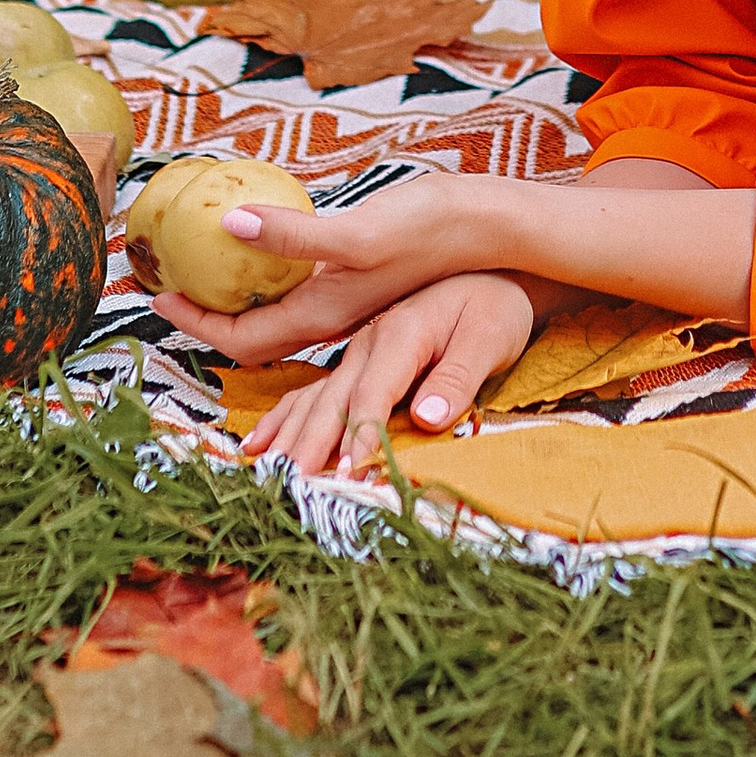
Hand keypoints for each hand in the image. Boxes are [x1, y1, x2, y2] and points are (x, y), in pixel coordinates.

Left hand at [148, 171, 509, 367]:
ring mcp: (347, 301)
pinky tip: (272, 243)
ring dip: (238, 298)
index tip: (159, 298)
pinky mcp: (363, 279)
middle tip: (175, 282)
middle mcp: (329, 317)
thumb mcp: (358, 233)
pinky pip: (301, 289)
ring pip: (277, 315)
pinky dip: (273, 275)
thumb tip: (229, 225)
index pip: (241, 341)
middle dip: (208, 316)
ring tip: (211, 268)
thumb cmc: (431, 231)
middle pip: (252, 335)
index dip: (195, 326)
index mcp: (320, 316)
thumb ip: (294, 235)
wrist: (496, 230)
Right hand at [239, 275, 536, 474]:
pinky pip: (313, 391)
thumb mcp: (491, 338)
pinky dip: (285, 418)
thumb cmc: (495, 307)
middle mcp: (370, 340)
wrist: (491, 271)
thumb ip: (458, 378)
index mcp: (401, 333)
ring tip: (264, 471)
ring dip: (289, 435)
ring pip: (314, 397)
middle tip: (293, 485)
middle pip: (333, 398)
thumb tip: (426, 419)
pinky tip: (260, 442)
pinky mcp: (358, 359)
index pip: (374, 391)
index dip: (360, 432)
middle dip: (311, 443)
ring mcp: (359, 349)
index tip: (348, 470)